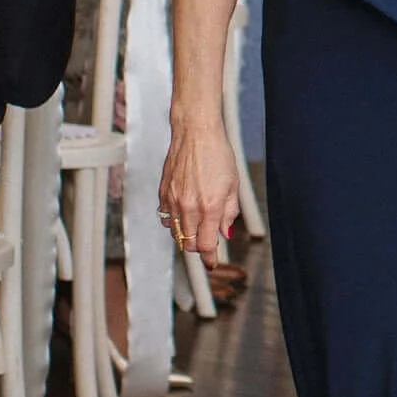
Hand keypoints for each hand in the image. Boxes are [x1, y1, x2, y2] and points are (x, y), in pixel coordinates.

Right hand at [158, 115, 238, 261]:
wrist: (196, 133)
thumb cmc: (217, 154)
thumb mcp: (233, 185)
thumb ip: (229, 212)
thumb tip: (225, 232)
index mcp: (210, 207)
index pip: (206, 245)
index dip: (209, 258)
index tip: (212, 263)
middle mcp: (189, 207)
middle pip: (189, 243)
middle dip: (198, 247)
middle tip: (206, 243)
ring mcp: (173, 200)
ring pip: (176, 233)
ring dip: (186, 235)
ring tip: (196, 226)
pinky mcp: (163, 193)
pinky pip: (166, 217)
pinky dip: (174, 221)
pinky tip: (183, 213)